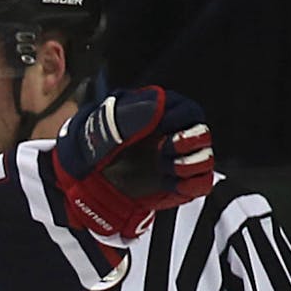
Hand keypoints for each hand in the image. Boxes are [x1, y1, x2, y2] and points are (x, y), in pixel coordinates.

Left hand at [53, 86, 214, 238]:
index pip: (189, 111)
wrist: (85, 181)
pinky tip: (169, 182)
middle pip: (202, 134)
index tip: (163, 126)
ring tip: (163, 166)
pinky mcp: (179, 184)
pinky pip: (202, 184)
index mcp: (162, 115)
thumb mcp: (108, 125)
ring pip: (205, 159)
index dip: (180, 118)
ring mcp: (178, 161)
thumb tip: (159, 106)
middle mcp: (174, 136)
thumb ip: (133, 115)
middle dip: (186, 141)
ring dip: (187, 163)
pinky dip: (191, 184)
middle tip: (163, 149)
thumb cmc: (96, 147)